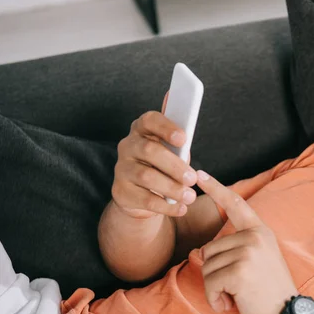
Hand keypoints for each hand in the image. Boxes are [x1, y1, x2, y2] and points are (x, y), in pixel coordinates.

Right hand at [112, 92, 197, 218]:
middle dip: (174, 165)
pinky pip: (144, 199)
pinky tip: (181, 208)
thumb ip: (179, 134)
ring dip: (172, 188)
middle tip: (193, 178)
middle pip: (149, 150)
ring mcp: (121, 168)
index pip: (150, 120)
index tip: (184, 139)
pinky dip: (166, 206)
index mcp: (142, 130)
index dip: (166, 127)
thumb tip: (182, 104)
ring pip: (146, 176)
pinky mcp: (121, 191)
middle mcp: (128, 146)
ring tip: (190, 197)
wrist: (142, 195)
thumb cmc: (163, 165)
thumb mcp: (173, 149)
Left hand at [197, 170, 298, 313]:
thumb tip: (204, 249)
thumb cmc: (269, 292)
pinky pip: (210, 283)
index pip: (236, 204)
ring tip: (237, 295)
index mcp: (260, 231)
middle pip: (210, 248)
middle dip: (216, 272)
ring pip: (207, 267)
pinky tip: (232, 304)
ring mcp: (248, 252)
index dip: (216, 188)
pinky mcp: (239, 271)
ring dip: (215, 287)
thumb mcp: (259, 260)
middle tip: (238, 286)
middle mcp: (255, 237)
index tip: (199, 175)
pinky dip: (215, 299)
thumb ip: (237, 247)